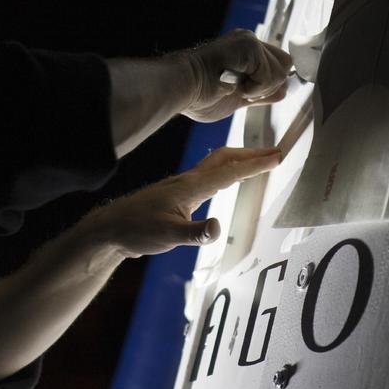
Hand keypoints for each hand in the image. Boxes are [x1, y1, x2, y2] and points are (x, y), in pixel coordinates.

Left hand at [88, 146, 281, 257]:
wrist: (110, 229)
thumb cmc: (136, 230)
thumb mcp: (168, 236)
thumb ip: (195, 233)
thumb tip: (218, 228)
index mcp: (190, 187)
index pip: (229, 172)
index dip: (255, 164)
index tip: (278, 156)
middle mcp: (187, 181)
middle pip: (224, 159)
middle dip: (251, 154)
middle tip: (275, 152)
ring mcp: (181, 186)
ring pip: (215, 164)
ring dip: (239, 159)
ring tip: (257, 160)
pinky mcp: (177, 194)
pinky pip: (208, 175)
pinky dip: (225, 170)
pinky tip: (225, 178)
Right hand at [178, 29, 292, 121]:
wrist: (182, 88)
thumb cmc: (198, 95)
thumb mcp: (238, 97)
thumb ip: (260, 93)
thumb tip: (283, 91)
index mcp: (244, 52)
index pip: (276, 66)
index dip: (268, 85)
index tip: (245, 93)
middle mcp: (248, 42)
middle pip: (285, 65)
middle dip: (268, 86)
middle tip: (240, 90)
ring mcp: (249, 42)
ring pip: (281, 71)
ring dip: (259, 88)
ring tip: (234, 87)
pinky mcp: (249, 46)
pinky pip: (270, 75)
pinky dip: (254, 87)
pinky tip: (233, 85)